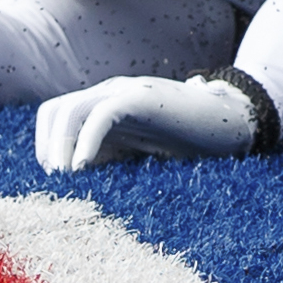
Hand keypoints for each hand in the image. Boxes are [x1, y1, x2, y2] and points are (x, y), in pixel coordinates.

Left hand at [33, 71, 271, 171]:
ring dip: (59, 146)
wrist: (235, 122)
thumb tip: (81, 189)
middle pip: (57, 110)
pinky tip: (82, 168)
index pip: (57, 115)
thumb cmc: (192, 145)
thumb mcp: (142, 155)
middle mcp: (112, 94)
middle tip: (57, 183)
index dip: (47, 145)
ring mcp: (127, 93)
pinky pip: (103, 114)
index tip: (57, 181)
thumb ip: (114, 161)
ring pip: (72, 110)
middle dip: (47, 147)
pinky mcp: (145, 98)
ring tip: (67, 179)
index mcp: (108, 106)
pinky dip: (85, 140)